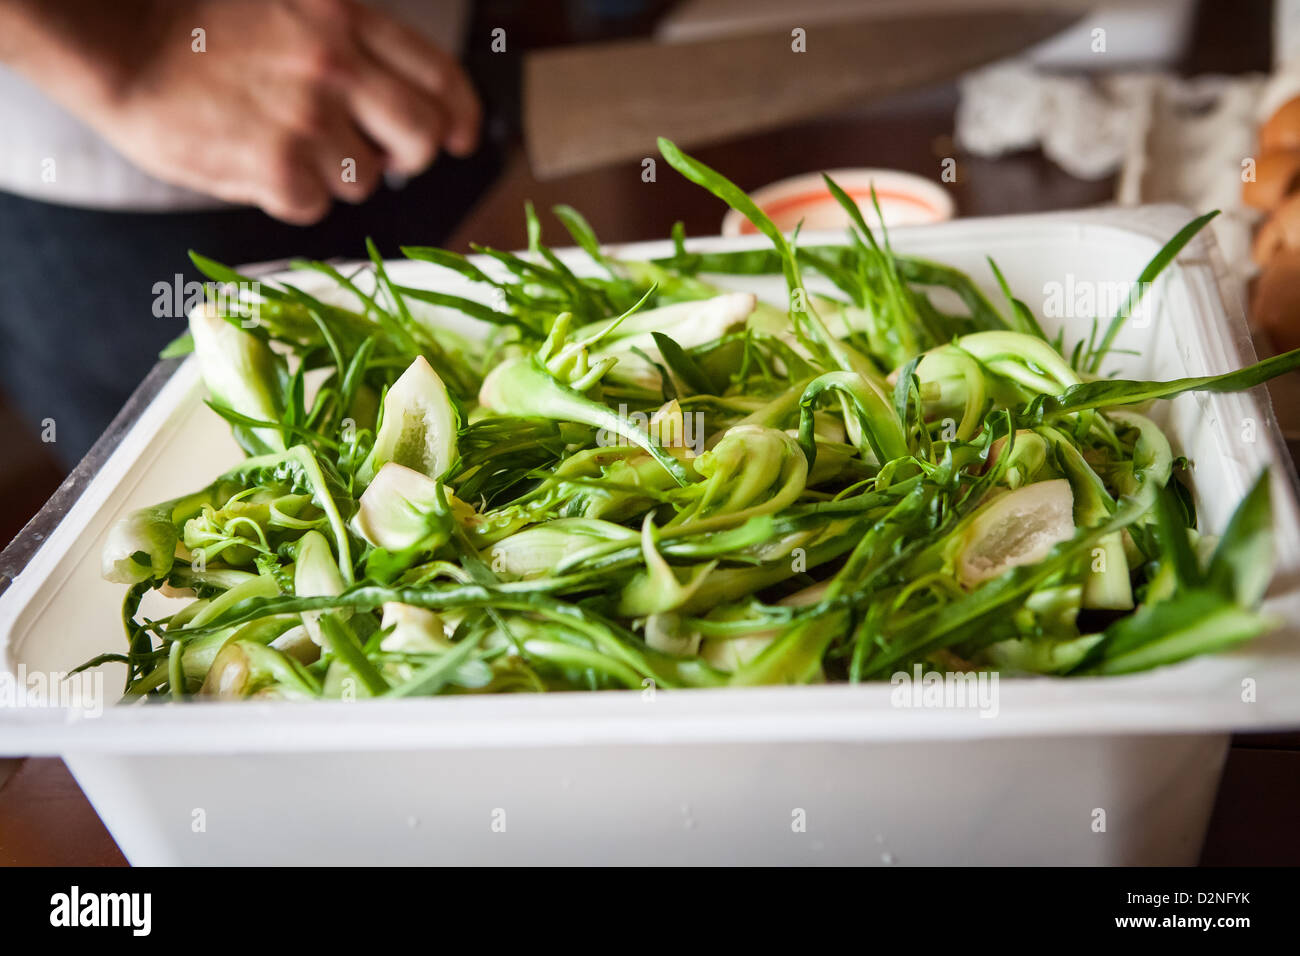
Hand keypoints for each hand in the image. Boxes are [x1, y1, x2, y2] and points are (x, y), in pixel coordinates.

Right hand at [0, 0, 481, 222]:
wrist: (118, 44)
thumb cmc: (198, 30)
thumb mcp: (287, 6)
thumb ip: (350, 43)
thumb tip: (412, 103)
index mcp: (345, 18)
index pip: (438, 75)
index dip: (460, 115)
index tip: (461, 137)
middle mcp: (337, 66)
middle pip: (420, 136)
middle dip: (409, 156)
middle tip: (382, 158)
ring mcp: (308, 119)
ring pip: (365, 179)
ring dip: (334, 175)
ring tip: (284, 143)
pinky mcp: (277, 168)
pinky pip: (315, 206)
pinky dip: (291, 196)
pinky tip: (257, 163)